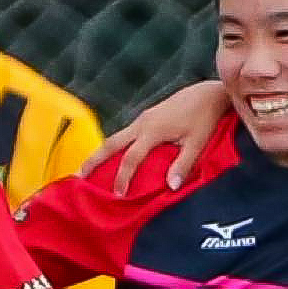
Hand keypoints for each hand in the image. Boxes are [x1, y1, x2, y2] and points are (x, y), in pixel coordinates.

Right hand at [83, 82, 232, 193]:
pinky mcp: (147, 116)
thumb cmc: (205, 118)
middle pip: (111, 143)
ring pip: (116, 137)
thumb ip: (183, 165)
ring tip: (89, 168)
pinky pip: (125, 133)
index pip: (131, 158)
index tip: (117, 195)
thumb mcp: (197, 143)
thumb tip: (170, 187)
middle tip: (78, 176)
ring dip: (102, 152)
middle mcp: (142, 123)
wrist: (209, 93)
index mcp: (153, 130)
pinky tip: (113, 156)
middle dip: (94, 160)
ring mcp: (143, 118)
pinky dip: (115, 146)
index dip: (122, 177)